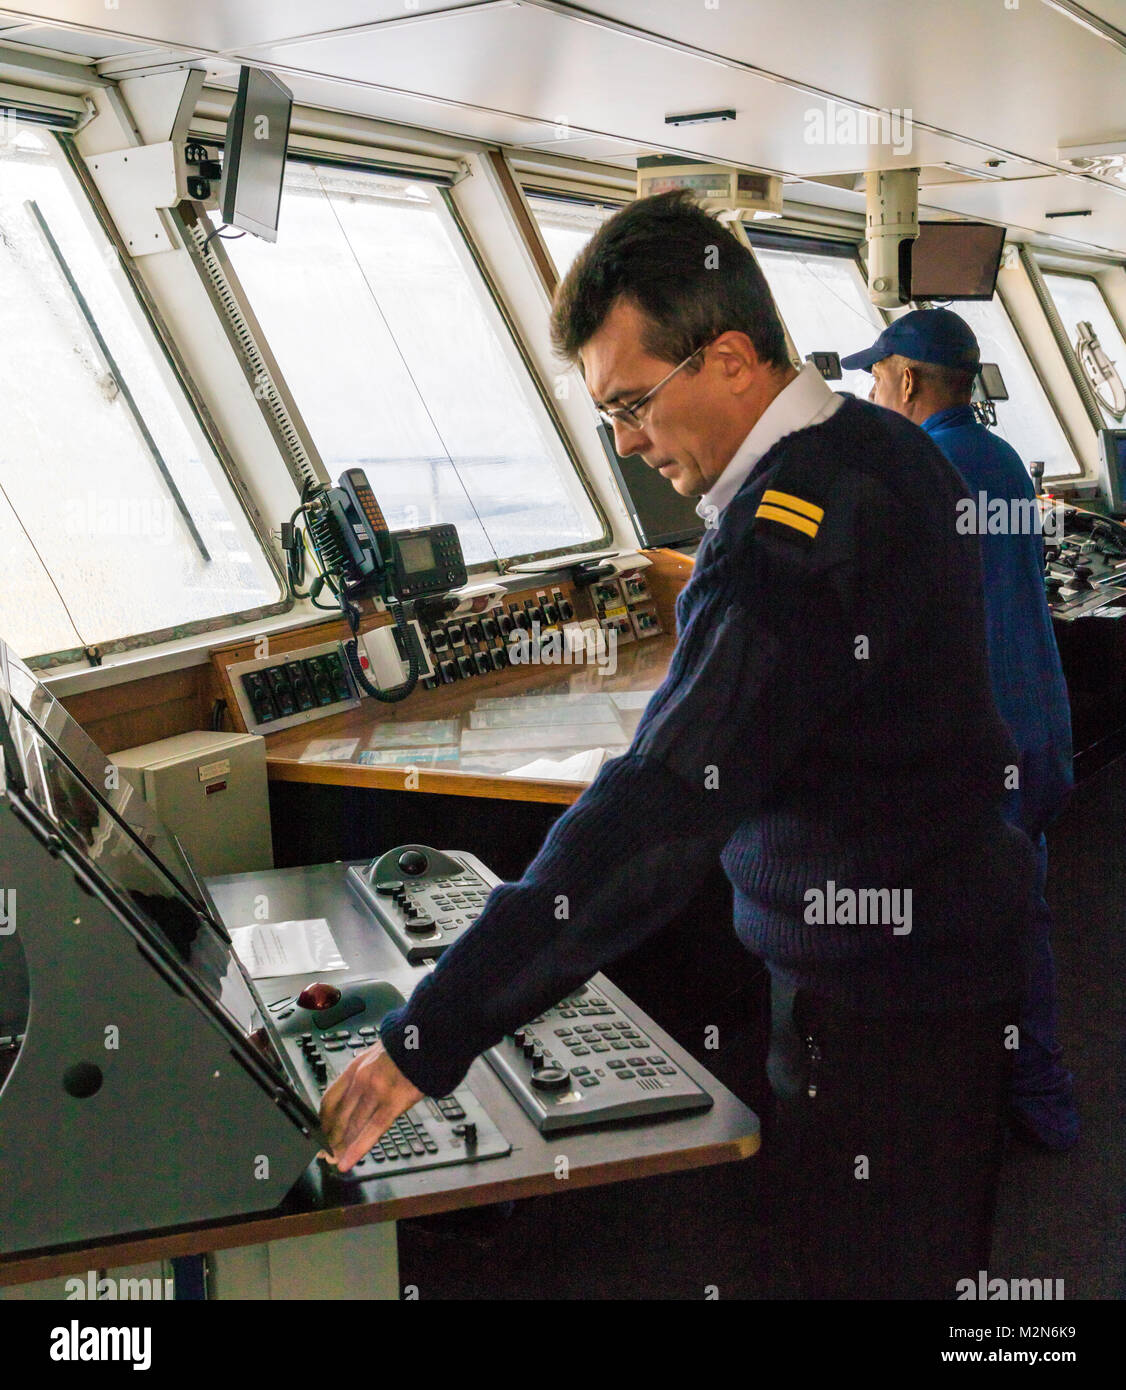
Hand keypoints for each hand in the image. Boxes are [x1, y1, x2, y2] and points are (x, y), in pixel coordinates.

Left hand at [319, 1041, 423, 1171]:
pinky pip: (372, 1131)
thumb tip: (355, 1095)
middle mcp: (361, 1079)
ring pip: (352, 1127)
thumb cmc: (405, 1047)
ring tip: (336, 1160)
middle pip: (338, 1117)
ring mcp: (376, 1092)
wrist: (427, 1039)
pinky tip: (348, 1161)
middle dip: (330, 1139)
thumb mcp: (375, 1055)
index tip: (322, 1132)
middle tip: (326, 1153)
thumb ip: (363, 1074)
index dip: (323, 1121)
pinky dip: (357, 1149)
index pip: (330, 1100)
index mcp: (355, 1067)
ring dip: (342, 1147)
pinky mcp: (394, 1102)